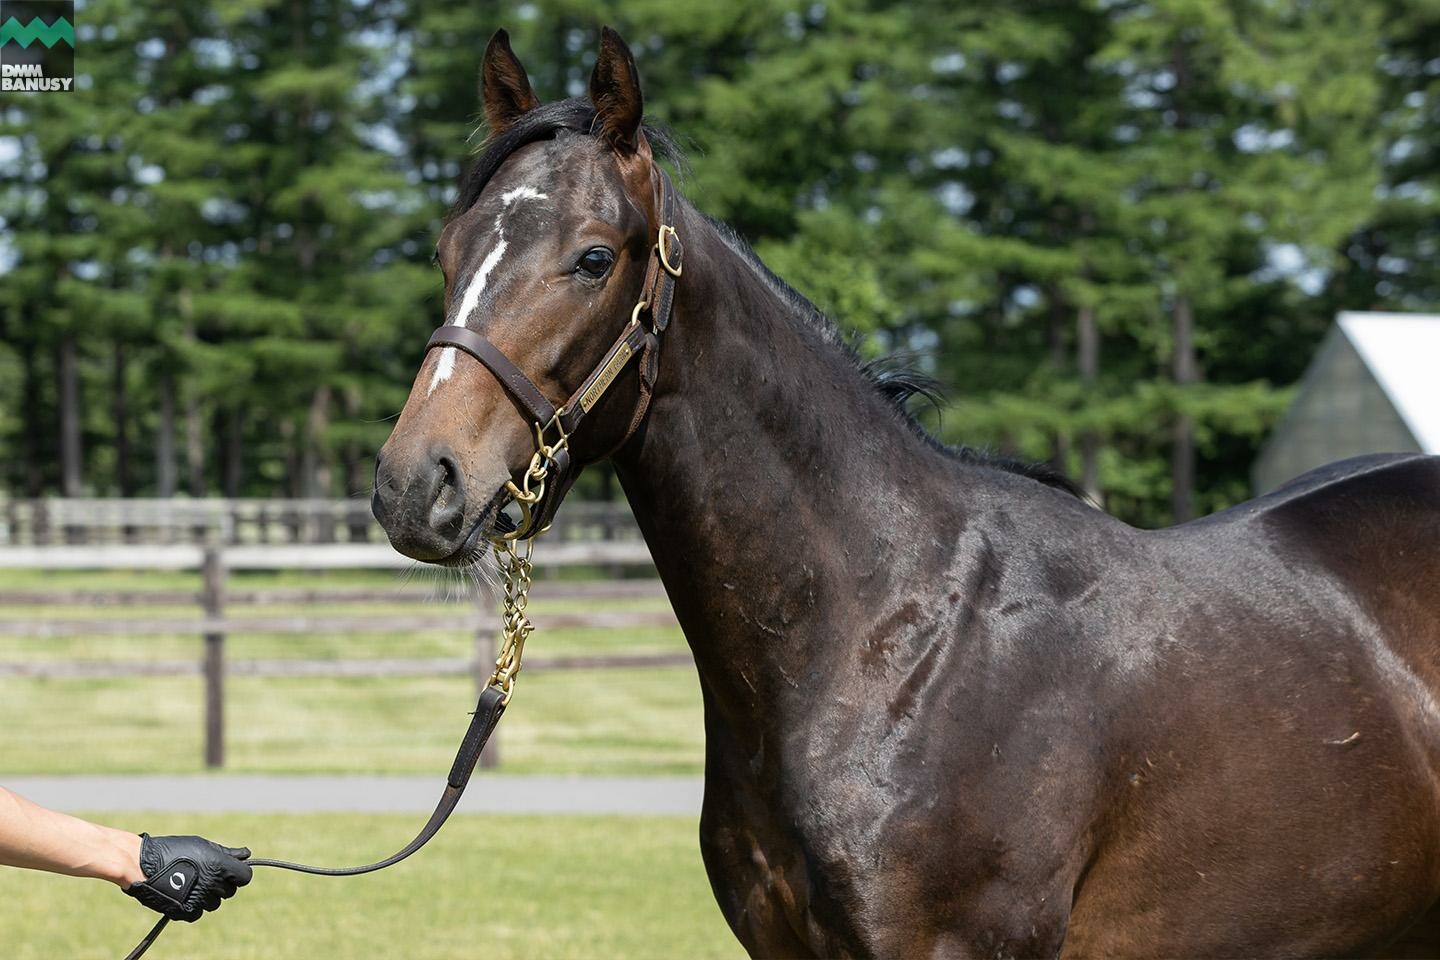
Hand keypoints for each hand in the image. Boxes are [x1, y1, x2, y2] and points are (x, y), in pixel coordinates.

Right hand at [123, 834, 251, 921]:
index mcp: (219, 866)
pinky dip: (193, 906)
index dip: (238, 873)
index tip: (228, 871)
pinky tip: (183, 894)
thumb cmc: (172, 851)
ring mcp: (199, 899)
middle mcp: (212, 884)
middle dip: (221, 884)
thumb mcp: (202, 845)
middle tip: (205, 875)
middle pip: (230, 891)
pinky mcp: (185, 911)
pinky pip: (198, 912)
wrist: (141, 864)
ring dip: (207, 896)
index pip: (244, 877)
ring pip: (215, 903)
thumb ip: (226, 853)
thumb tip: (246, 854)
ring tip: (191, 884)